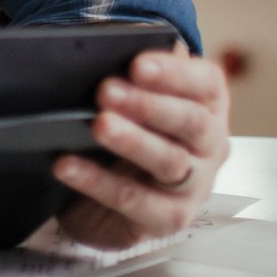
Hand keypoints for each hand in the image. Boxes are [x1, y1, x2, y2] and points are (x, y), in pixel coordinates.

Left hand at [54, 43, 231, 250]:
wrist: (111, 196)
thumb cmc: (127, 130)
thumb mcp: (130, 100)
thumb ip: (127, 78)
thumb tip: (95, 57)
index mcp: (208, 106)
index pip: (205, 84)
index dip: (174, 73)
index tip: (136, 64)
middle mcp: (210, 146)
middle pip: (192, 122)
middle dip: (148, 105)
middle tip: (106, 90)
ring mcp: (194, 186)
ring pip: (170, 162)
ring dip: (132, 141)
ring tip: (98, 124)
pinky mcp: (168, 219)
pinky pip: (134, 200)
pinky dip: (97, 181)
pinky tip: (66, 165)